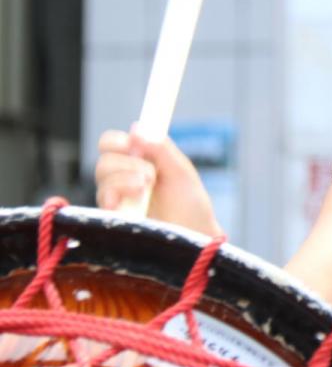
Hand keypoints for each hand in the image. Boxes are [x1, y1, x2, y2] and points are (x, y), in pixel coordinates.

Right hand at [95, 125, 221, 235]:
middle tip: (150, 174)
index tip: (132, 142)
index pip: (112, 145)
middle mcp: (123, 182)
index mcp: (139, 164)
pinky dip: (118, 193)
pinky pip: (101, 199)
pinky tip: (135, 200)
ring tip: (147, 188)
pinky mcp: (111, 220)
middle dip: (126, 161)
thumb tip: (137, 127)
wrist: (195, 239)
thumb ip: (160, 148)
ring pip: (101, 176)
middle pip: (103, 159)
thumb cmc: (191, 208)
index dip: (117, 140)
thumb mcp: (181, 172)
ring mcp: (116, 202)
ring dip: (126, 177)